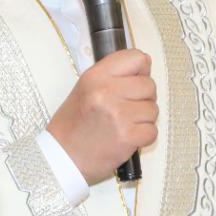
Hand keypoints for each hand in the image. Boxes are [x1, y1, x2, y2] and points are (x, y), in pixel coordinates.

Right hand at [46, 48, 158, 183]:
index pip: (137, 58)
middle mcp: (106, 92)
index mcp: (96, 76)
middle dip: (143, 99)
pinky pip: (152, 131)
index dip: (141, 72)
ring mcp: (118, 115)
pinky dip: (143, 136)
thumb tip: (146, 65)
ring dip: (143, 119)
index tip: (133, 83)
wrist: (62, 157)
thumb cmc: (74, 124)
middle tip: (125, 109)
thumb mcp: (86, 88)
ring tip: (122, 125)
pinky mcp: (128, 136)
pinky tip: (126, 137)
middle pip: (150, 85)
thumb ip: (113, 75)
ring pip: (153, 109)